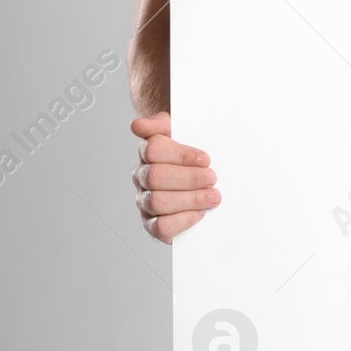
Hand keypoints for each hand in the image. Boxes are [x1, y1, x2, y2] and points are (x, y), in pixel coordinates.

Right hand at [130, 112, 218, 242]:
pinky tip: (199, 213)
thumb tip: (138, 125)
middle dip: (189, 178)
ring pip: (158, 202)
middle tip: (212, 178)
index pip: (153, 150)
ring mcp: (145, 202)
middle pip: (156, 177)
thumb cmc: (187, 156)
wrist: (193, 178)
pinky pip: (161, 227)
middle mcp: (142, 177)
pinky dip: (182, 220)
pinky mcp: (152, 225)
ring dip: (190, 199)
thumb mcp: (179, 132)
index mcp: (147, 153)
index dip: (181, 155)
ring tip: (212, 196)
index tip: (206, 159)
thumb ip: (160, 123)